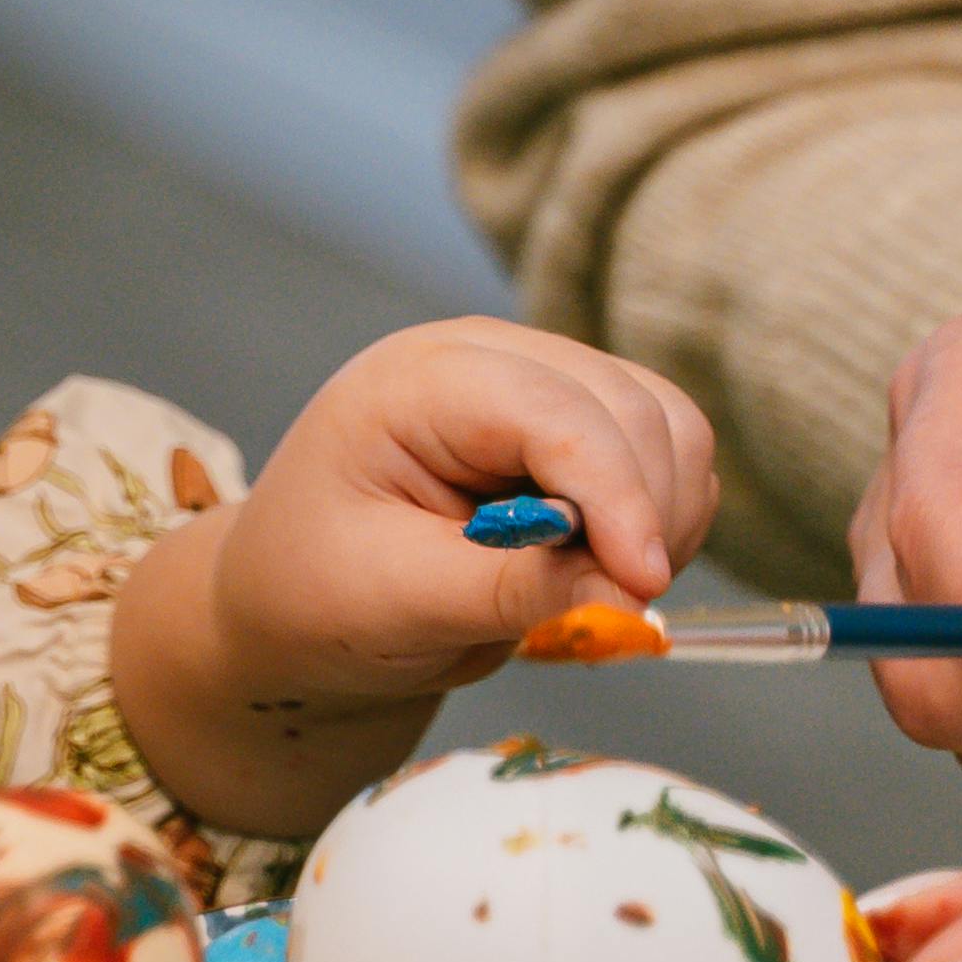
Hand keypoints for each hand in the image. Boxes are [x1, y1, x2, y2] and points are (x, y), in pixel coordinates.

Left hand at [110, 318, 716, 836]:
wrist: (295, 596)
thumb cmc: (316, 589)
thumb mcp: (397, 602)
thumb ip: (510, 590)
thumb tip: (628, 591)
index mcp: (417, 382)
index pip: (554, 411)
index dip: (614, 494)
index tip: (640, 582)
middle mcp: (485, 358)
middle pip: (629, 409)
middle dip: (644, 512)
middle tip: (616, 602)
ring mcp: (535, 380)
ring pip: (666, 424)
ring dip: (664, 512)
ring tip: (604, 586)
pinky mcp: (573, 420)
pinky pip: (664, 451)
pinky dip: (662, 512)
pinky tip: (608, 564)